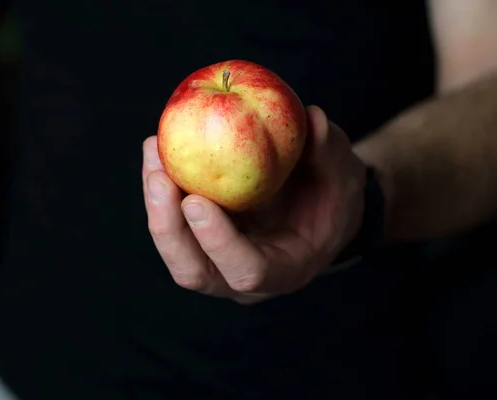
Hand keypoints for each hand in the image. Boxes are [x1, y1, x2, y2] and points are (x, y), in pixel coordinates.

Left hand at [142, 106, 365, 303]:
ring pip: (174, 247)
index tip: (198, 201)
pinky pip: (172, 220)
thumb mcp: (343, 173)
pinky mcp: (201, 238)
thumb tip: (313, 119)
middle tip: (159, 176)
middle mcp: (242, 276)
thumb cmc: (333, 194)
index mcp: (284, 270)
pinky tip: (157, 147)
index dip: (220, 243)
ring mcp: (217, 260)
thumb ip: (331, 152)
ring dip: (156, 202)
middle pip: (193, 271)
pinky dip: (161, 185)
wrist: (317, 206)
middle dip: (168, 226)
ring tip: (153, 148)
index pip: (247, 271)